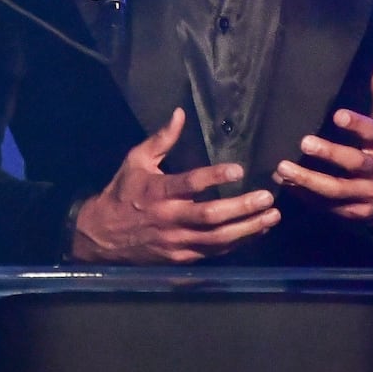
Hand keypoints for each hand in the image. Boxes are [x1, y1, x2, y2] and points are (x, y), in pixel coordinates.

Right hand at [70, 108, 280, 263]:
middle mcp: (168, 219)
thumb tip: (180, 113)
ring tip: (272, 217)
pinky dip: (237, 244)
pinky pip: (214, 252)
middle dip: (241, 208)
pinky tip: (256, 233)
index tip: (238, 170)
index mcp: (157, 192)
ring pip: (217, 239)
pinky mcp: (181, 258)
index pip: (189, 184)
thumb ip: (162, 139)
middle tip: (266, 198)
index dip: (213, 178)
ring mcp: (176, 242)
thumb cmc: (122, 193)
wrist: (101, 237)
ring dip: (247, 229)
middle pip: (210, 216)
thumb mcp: (136, 161)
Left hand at [272, 55, 372, 228]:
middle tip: (303, 142)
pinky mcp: (355, 213)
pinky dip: (307, 198)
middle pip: (354, 163)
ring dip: (308, 181)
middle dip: (329, 154)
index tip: (337, 115)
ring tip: (282, 169)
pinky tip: (286, 186)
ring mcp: (367, 195)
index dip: (357, 125)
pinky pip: (329, 207)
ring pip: (336, 190)